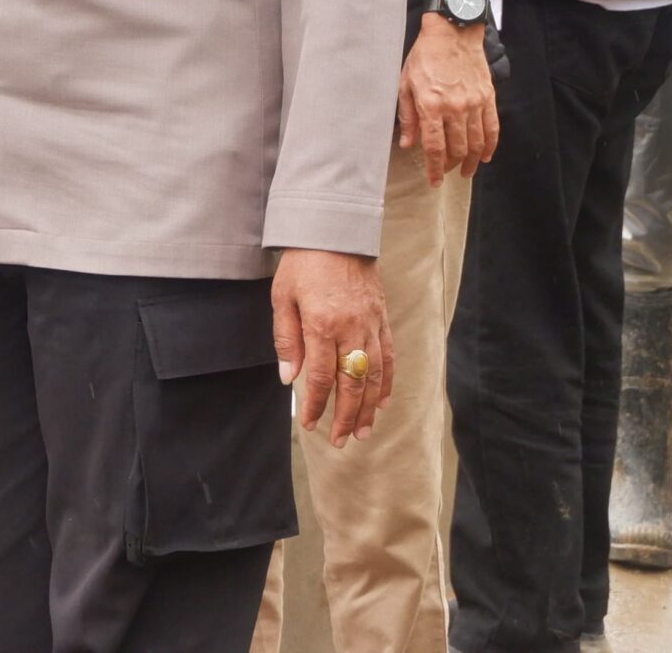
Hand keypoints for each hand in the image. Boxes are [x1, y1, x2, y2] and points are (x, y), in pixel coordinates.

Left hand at [272, 248, 391, 447]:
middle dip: (346, 416)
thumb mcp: (282, 298)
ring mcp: (371, 324)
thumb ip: (287, 339)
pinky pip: (389, 356)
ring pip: (375, 376)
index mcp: (322, 324)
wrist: (335, 230)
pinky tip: (383, 401)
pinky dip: (387, 382)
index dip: (316, 405)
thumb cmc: (302, 263)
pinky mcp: (382, 318)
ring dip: (369, 407)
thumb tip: (289, 379)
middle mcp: (351, 329)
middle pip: (353, 383)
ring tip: (363, 432)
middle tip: (341, 441)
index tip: (309, 424)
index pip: (321, 377)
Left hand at [398, 13, 497, 185]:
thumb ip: (407, 117)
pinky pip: (492, 128)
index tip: (434, 181)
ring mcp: (474, 104)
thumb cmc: (424, 57)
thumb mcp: (405, 84)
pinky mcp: (488, 98)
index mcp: (431, 105)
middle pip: (457, 149)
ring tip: (466, 171)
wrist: (452, 34)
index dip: (435, 169)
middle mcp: (455, 108)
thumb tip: (407, 145)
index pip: (435, 147)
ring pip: (476, 143)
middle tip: (447, 173)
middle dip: (451, 166)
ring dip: (471, 161)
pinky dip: (490, 146)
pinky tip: (485, 156)